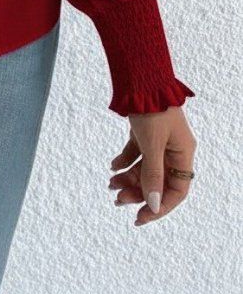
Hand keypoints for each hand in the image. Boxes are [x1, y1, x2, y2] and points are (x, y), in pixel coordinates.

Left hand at [108, 106, 196, 224]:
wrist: (141, 76)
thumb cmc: (152, 108)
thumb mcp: (152, 144)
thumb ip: (152, 174)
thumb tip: (153, 204)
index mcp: (183, 154)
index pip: (176, 191)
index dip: (159, 206)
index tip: (140, 216)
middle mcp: (173, 149)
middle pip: (158, 180)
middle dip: (138, 192)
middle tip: (117, 200)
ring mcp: (159, 140)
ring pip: (145, 167)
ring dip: (128, 177)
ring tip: (110, 184)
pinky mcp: (145, 131)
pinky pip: (136, 152)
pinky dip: (125, 160)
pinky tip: (112, 166)